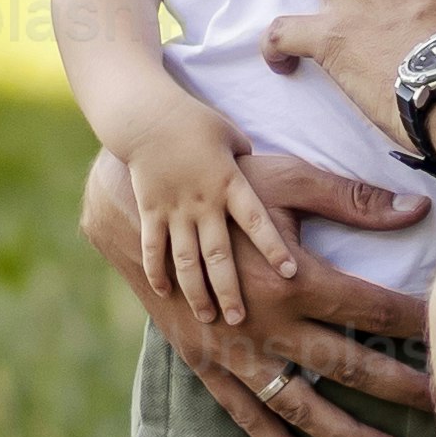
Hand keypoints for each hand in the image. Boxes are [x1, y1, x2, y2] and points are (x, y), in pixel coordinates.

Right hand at [81, 142, 435, 436]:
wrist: (141, 210)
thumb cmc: (225, 186)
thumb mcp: (288, 180)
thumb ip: (354, 200)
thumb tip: (417, 209)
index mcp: (294, 278)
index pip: (374, 309)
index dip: (419, 323)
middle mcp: (268, 324)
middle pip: (350, 365)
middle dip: (402, 388)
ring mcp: (236, 352)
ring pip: (303, 405)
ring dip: (349, 433)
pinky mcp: (208, 364)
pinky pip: (248, 415)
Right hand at [104, 107, 291, 330]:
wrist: (146, 116)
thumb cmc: (198, 124)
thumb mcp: (235, 137)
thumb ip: (255, 167)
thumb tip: (281, 188)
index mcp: (230, 182)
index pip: (255, 220)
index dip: (273, 246)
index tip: (290, 273)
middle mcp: (203, 201)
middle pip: (218, 253)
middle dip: (229, 288)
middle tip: (241, 320)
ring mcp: (173, 209)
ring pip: (185, 258)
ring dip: (196, 291)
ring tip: (207, 318)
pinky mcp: (150, 211)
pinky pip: (154, 247)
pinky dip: (157, 272)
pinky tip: (165, 294)